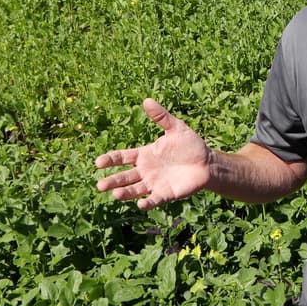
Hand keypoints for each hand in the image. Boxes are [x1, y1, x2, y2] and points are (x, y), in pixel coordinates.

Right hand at [95, 98, 210, 209]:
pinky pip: (154, 199)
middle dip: (113, 181)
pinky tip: (141, 205)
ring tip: (115, 195)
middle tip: (100, 185)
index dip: (110, 159)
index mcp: (144, 154)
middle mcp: (146, 170)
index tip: (98, 162)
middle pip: (125, 176)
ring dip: (125, 193)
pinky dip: (147, 203)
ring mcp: (154, 183)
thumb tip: (147, 100)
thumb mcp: (176, 128)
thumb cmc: (191, 145)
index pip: (122, 157)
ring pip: (135, 189)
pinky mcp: (166, 193)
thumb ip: (161, 117)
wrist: (208, 162)